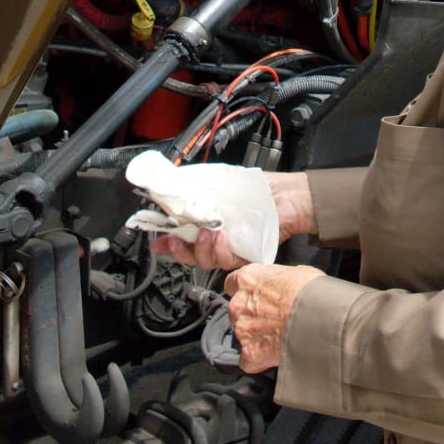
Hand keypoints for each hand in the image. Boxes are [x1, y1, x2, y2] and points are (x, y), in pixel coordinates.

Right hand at [149, 171, 316, 268]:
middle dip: (178, 251)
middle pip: (190, 255)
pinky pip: (227, 262)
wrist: (287, 195)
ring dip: (201, 250)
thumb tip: (172, 184)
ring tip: (206, 233)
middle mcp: (217, 238)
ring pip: (206, 262)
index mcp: (208, 221)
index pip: (182, 236)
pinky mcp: (245, 256)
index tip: (156, 242)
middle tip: (175, 240)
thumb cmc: (258, 188)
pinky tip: (222, 238)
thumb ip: (196, 186)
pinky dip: (221, 251)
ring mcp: (230, 248)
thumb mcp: (222, 182)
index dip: (167, 242)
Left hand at [224, 262, 324, 372]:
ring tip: (278, 336)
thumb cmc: (311, 291)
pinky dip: (258, 360)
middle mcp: (239, 303)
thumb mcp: (295, 272)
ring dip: (255, 336)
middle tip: (272, 317)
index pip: (232, 283)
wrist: (319, 317)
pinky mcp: (249, 353)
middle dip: (251, 315)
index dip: (245, 291)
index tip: (253, 295)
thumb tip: (281, 284)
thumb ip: (278, 279)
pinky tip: (273, 355)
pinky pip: (247, 360)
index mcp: (247, 278)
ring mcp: (242, 329)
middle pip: (236, 311)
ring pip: (241, 335)